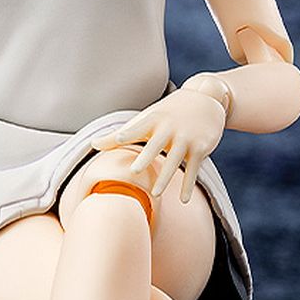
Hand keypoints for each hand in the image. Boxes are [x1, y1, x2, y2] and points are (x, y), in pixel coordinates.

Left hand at [96, 82, 228, 203]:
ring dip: (166, 177)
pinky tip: (184, 200)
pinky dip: (188, 185)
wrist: (206, 99)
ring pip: (174, 160)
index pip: (138, 127)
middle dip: (146, 157)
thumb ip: (119, 134)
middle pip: (156, 145)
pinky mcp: (200, 147)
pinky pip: (193, 169)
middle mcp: (169, 128)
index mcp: (153, 120)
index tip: (117, 139)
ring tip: (155, 193)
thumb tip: (92, 144)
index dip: (127, 133)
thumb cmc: (168, 113)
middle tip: (134, 171)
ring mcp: (186, 138)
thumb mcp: (146, 118)